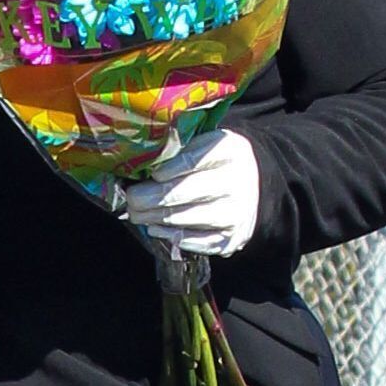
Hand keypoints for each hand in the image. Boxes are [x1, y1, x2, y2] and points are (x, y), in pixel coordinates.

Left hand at [121, 131, 263, 258]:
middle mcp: (236, 181)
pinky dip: (173, 237)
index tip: (149, 174)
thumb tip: (138, 164)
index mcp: (229, 150)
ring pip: (186, 218)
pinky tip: (156, 229)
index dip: (168, 168)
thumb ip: (178, 150)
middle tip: (131, 199)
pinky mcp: (231, 237)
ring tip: (137, 213)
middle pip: (185, 192)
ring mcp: (236, 212)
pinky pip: (196, 241)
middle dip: (150, 198)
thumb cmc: (215, 163)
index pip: (194, 159)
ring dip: (155, 218)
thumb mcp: (205, 143)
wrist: (254, 185)